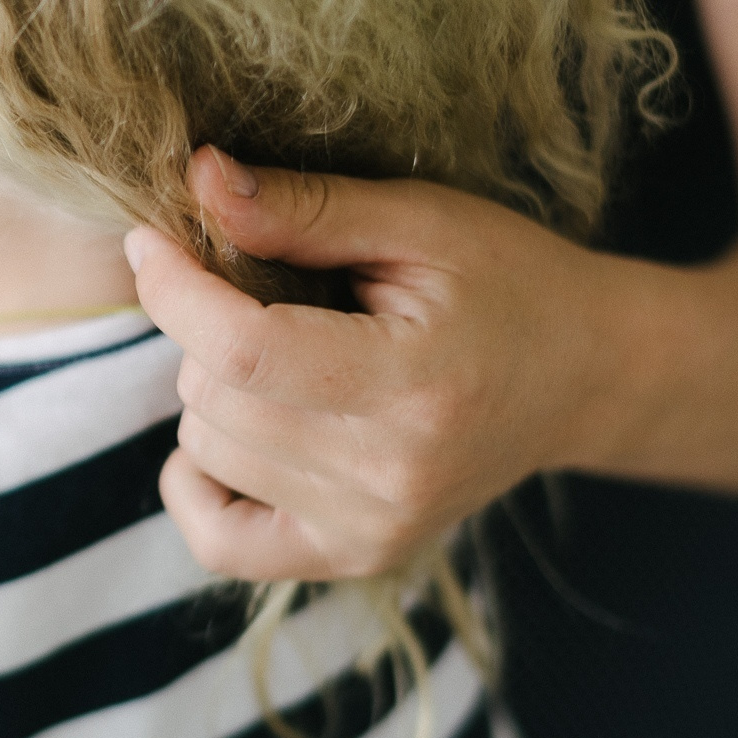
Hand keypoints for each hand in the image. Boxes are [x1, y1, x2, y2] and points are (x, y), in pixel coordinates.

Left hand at [126, 148, 628, 582]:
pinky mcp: (354, 556)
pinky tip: (237, 431)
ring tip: (282, 353)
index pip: (244, 350)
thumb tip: (199, 180)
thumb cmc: (506, 282)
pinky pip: (218, 540)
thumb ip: (305, 207)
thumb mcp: (420, 220)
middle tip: (265, 292)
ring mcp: (371, 529)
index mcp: (413, 382)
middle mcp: (390, 475)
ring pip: (206, 450)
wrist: (584, 376)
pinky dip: (200, 479)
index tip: (152, 239)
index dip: (174, 290)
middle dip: (207, 328)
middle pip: (214, 397)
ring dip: (214, 390)